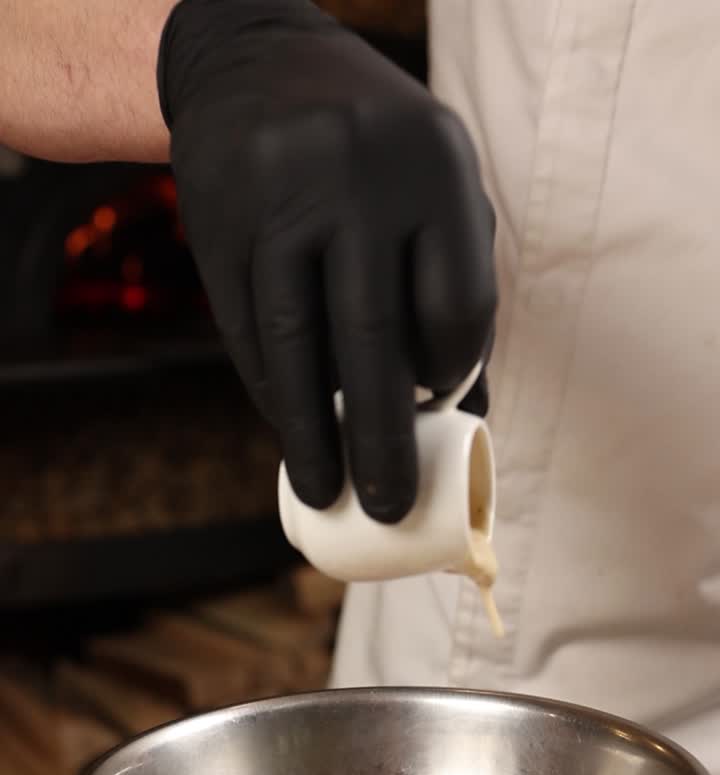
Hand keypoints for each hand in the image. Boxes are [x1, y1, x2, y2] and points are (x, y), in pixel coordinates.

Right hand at [159, 0, 495, 521]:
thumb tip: (465, 416)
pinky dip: (271, 392)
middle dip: (382, 440)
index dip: (451, 373)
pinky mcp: (218, 224)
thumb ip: (454, 282)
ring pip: (297, 347)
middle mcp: (357, 179)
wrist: (253, 62)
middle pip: (373, 340)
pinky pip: (248, 331)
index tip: (435, 409)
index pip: (454, 306)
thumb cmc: (371, 153)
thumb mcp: (432, 182)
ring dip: (311, 436)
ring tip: (327, 492)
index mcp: (434, 167)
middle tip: (388, 506)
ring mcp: (278, 200)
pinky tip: (289, 428)